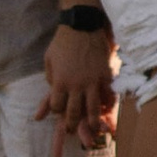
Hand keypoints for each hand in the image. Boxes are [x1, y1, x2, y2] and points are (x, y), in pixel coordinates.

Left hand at [40, 23, 114, 156]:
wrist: (82, 26)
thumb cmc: (62, 43)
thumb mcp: (49, 60)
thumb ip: (49, 80)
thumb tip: (50, 92)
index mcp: (59, 81)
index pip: (57, 106)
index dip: (56, 111)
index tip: (58, 111)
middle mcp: (76, 85)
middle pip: (73, 112)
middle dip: (71, 124)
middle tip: (71, 130)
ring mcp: (92, 81)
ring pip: (92, 108)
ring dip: (91, 122)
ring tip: (92, 130)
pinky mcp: (105, 75)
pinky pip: (107, 94)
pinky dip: (107, 104)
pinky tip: (107, 110)